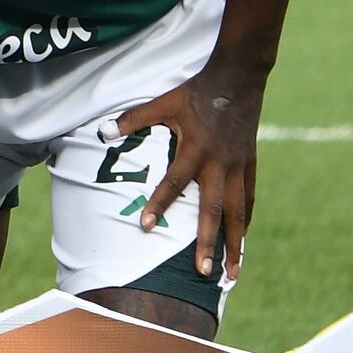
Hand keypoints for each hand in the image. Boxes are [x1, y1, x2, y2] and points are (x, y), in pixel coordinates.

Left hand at [113, 64, 262, 284]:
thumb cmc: (196, 93)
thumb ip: (133, 119)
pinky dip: (246, 222)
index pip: (174, 182)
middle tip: (204, 273)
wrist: (238, 79)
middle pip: (215, 210)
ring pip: (239, 213)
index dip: (159, 204)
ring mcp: (238, 167)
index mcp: (195, 149)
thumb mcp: (162, 102)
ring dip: (236, 244)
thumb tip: (101, 131)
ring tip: (232, 273)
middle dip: (210, 243)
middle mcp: (220, 164)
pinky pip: (249, 200)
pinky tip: (242, 241)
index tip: (145, 226)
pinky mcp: (250, 165)